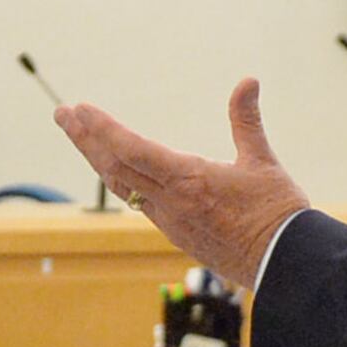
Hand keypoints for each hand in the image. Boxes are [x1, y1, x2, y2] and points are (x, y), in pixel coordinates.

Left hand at [53, 79, 315, 291]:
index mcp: (189, 181)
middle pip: (114, 168)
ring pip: (123, 187)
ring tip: (80, 135)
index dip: (102, 129)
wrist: (284, 266)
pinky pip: (139, 203)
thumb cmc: (277, 215)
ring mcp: (170, 222)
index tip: (80, 109)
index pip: (131, 151)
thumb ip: (246, 120)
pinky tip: (116, 168)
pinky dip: (121, 180)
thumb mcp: (262, 162)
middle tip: (62, 114)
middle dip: (85, 139)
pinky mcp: (176, 234)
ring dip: (98, 159)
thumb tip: (248, 81)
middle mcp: (171, 203)